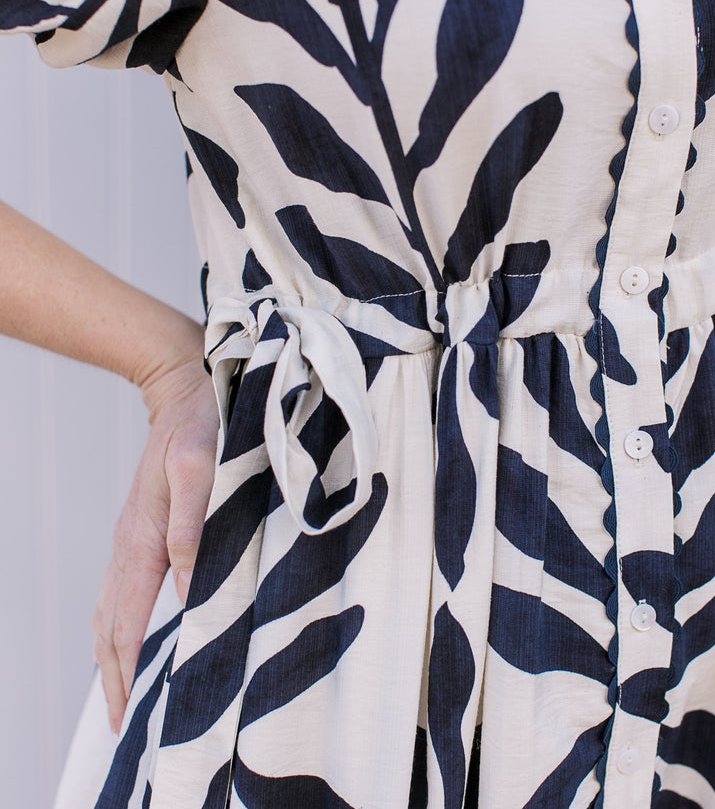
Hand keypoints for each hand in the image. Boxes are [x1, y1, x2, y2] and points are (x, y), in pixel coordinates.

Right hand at [92, 348, 218, 733]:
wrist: (186, 388)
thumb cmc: (203, 424)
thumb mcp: (203, 466)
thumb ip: (194, 527)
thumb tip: (187, 592)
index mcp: (144, 539)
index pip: (130, 620)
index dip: (129, 669)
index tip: (129, 713)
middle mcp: (129, 546)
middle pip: (111, 626)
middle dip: (115, 678)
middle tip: (122, 727)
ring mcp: (130, 539)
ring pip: (111, 612)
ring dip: (113, 657)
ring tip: (122, 697)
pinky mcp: (141, 530)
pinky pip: (120, 590)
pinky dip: (117, 625)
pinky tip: (127, 637)